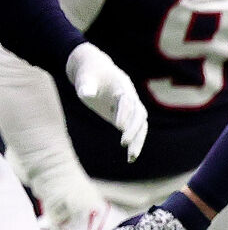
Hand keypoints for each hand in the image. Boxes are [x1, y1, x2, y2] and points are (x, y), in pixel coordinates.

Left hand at [65, 44, 147, 162]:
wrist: (95, 70)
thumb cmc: (88, 74)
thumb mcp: (84, 78)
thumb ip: (86, 86)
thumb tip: (87, 95)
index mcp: (122, 86)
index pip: (127, 102)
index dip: (124, 114)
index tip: (118, 127)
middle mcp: (131, 98)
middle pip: (139, 116)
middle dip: (133, 130)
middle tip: (124, 144)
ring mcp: (130, 109)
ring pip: (141, 126)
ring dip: (138, 141)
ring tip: (131, 158)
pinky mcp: (126, 117)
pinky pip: (135, 131)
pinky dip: (134, 143)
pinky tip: (129, 158)